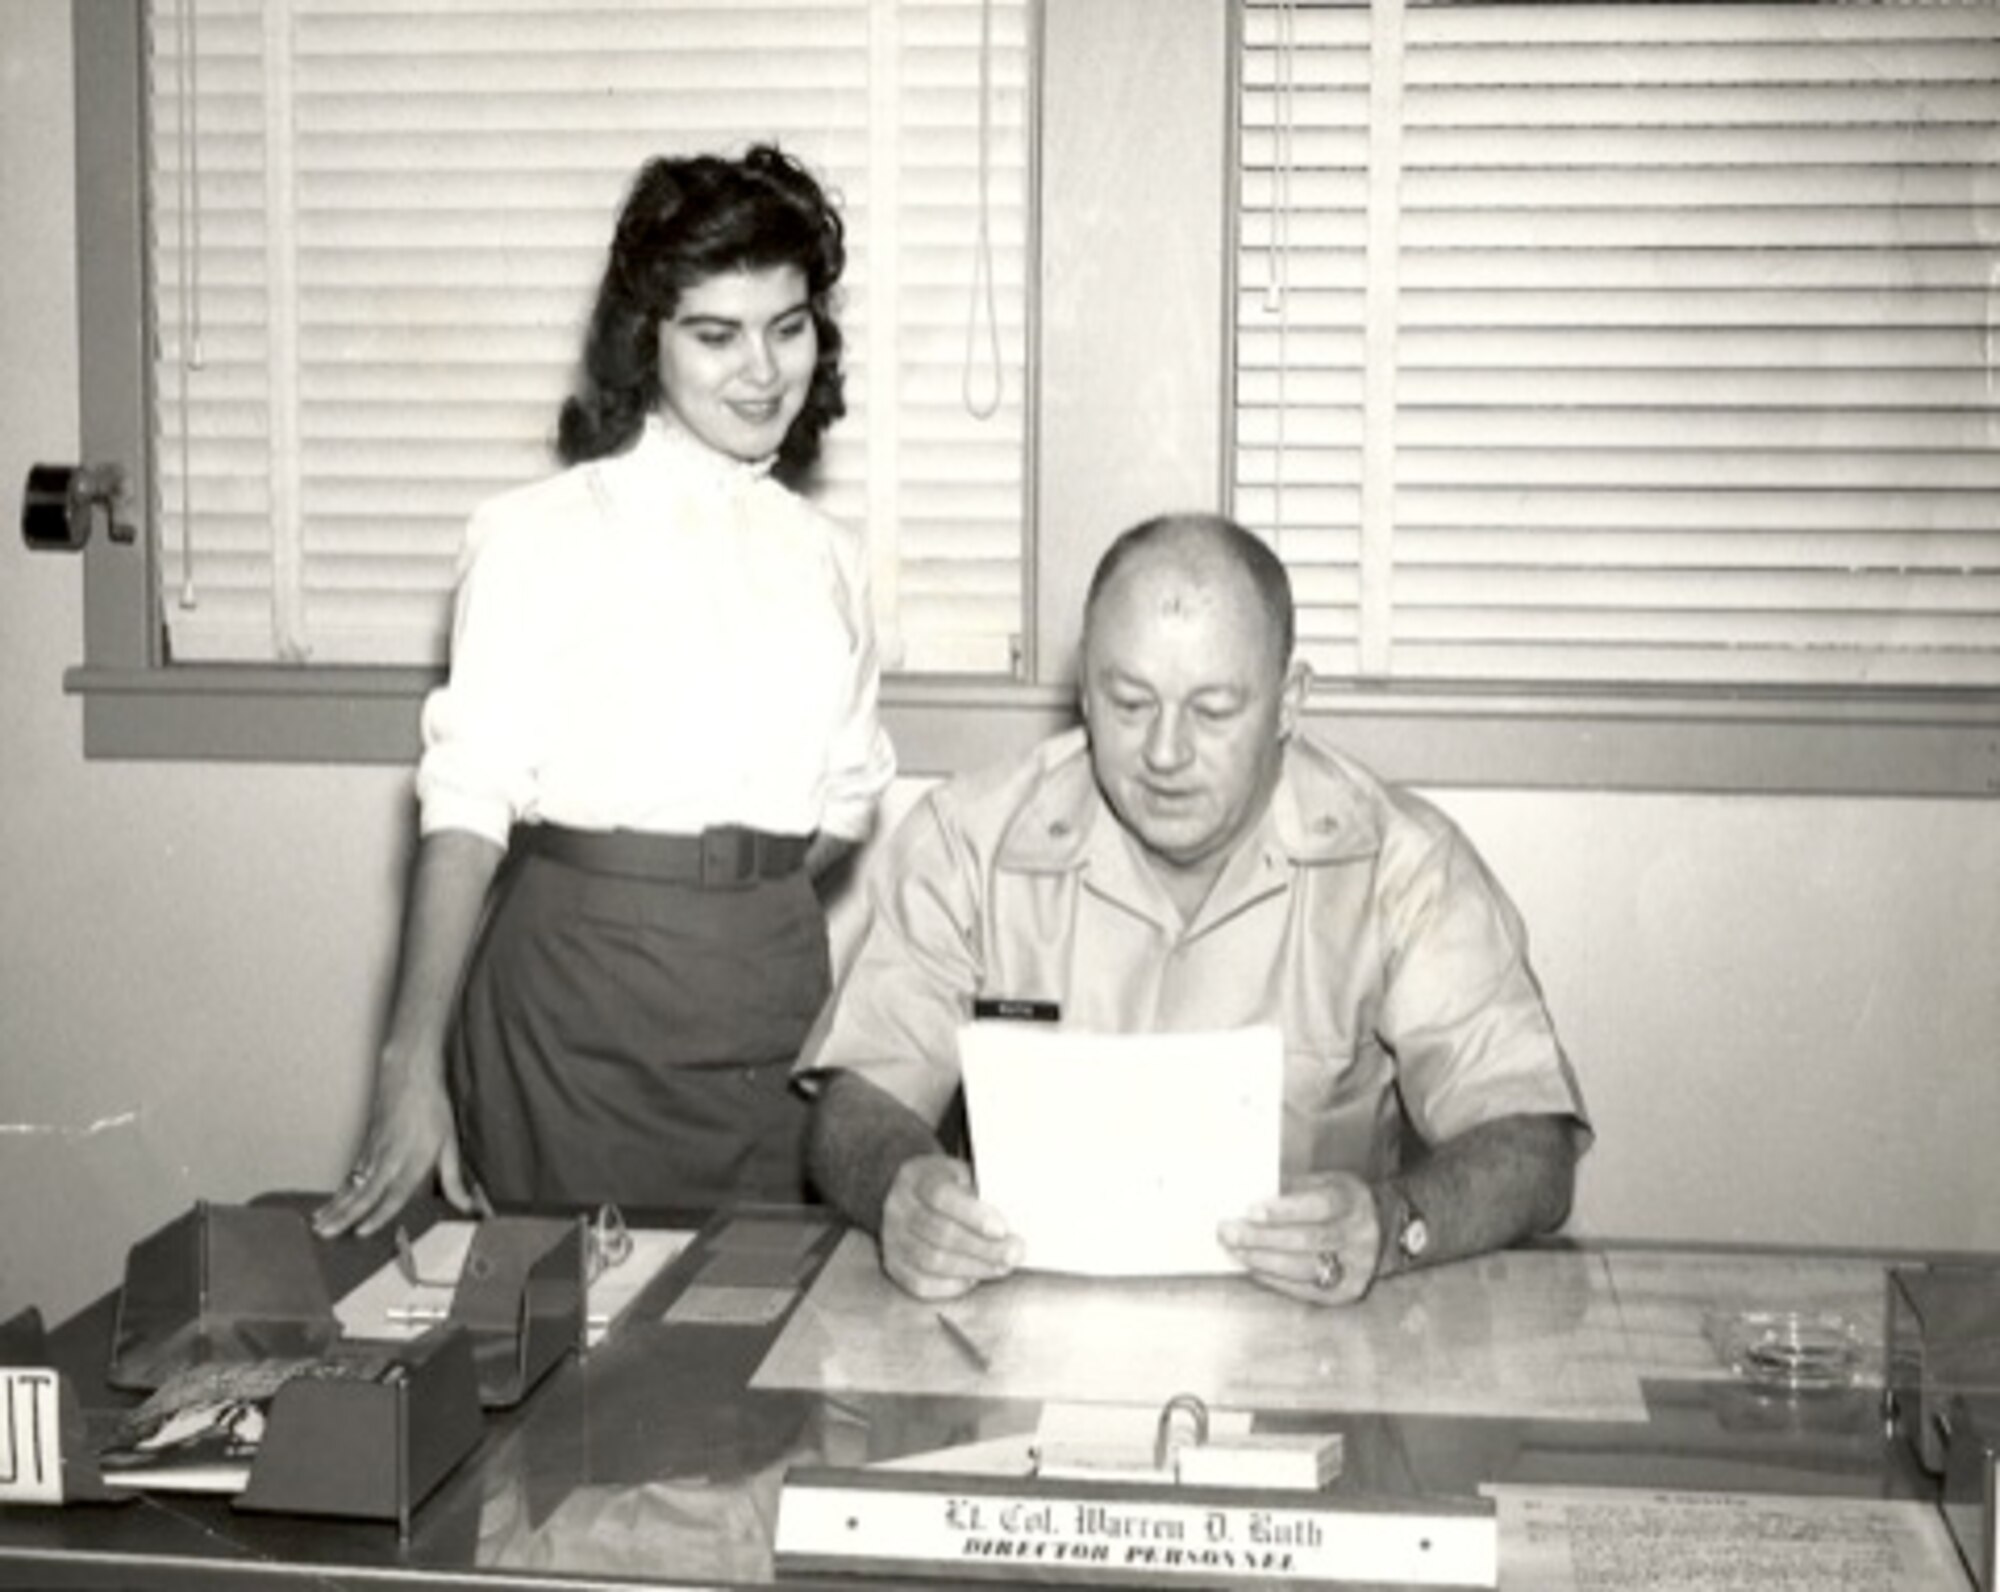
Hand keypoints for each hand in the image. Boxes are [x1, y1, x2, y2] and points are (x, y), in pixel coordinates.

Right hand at [312, 1054, 482, 1238]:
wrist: (409, 1075)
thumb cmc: (432, 1107)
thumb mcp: (450, 1143)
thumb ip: (454, 1179)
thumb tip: (467, 1205)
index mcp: (413, 1160)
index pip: (394, 1194)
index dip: (378, 1216)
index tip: (361, 1232)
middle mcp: (390, 1159)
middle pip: (364, 1193)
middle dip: (343, 1217)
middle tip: (325, 1234)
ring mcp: (374, 1152)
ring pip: (352, 1185)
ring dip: (334, 1207)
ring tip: (319, 1226)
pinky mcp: (366, 1146)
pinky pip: (351, 1174)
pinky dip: (338, 1192)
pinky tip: (329, 1204)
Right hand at [878, 1155, 1021, 1299]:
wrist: (908, 1194)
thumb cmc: (947, 1185)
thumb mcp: (962, 1174)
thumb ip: (982, 1194)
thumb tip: (1009, 1228)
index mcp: (916, 1176)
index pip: (940, 1195)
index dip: (972, 1214)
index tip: (1002, 1229)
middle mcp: (898, 1207)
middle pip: (940, 1233)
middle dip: (983, 1248)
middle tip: (1014, 1253)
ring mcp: (891, 1238)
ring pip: (931, 1261)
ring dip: (973, 1267)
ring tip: (1001, 1266)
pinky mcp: (893, 1265)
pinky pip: (920, 1284)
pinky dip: (951, 1286)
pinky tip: (973, 1278)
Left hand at [1217, 1172, 1382, 1306]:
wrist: (1383, 1232)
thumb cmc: (1342, 1203)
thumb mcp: (1326, 1183)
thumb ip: (1294, 1190)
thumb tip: (1250, 1200)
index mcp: (1352, 1202)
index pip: (1318, 1206)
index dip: (1283, 1211)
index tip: (1250, 1211)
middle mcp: (1358, 1237)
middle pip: (1306, 1240)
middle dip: (1262, 1238)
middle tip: (1228, 1232)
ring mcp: (1354, 1268)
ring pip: (1304, 1268)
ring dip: (1264, 1261)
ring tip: (1235, 1251)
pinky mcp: (1346, 1292)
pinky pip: (1305, 1289)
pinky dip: (1275, 1279)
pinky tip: (1254, 1268)